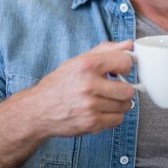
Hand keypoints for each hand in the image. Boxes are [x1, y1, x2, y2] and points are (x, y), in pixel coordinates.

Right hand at [10, 40, 135, 138]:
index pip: (125, 63)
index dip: (125, 67)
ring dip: (118, 103)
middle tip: (113, 88)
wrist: (38, 110)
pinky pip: (118, 120)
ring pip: (125, 106)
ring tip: (105, 99)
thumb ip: (106, 50)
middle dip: (123, 88)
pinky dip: (112, 116)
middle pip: (128, 89)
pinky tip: (101, 110)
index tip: (120, 71)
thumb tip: (129, 44)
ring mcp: (90, 106)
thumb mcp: (79, 60)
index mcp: (86, 65)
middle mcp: (89, 85)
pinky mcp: (91, 123)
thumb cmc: (60, 84)